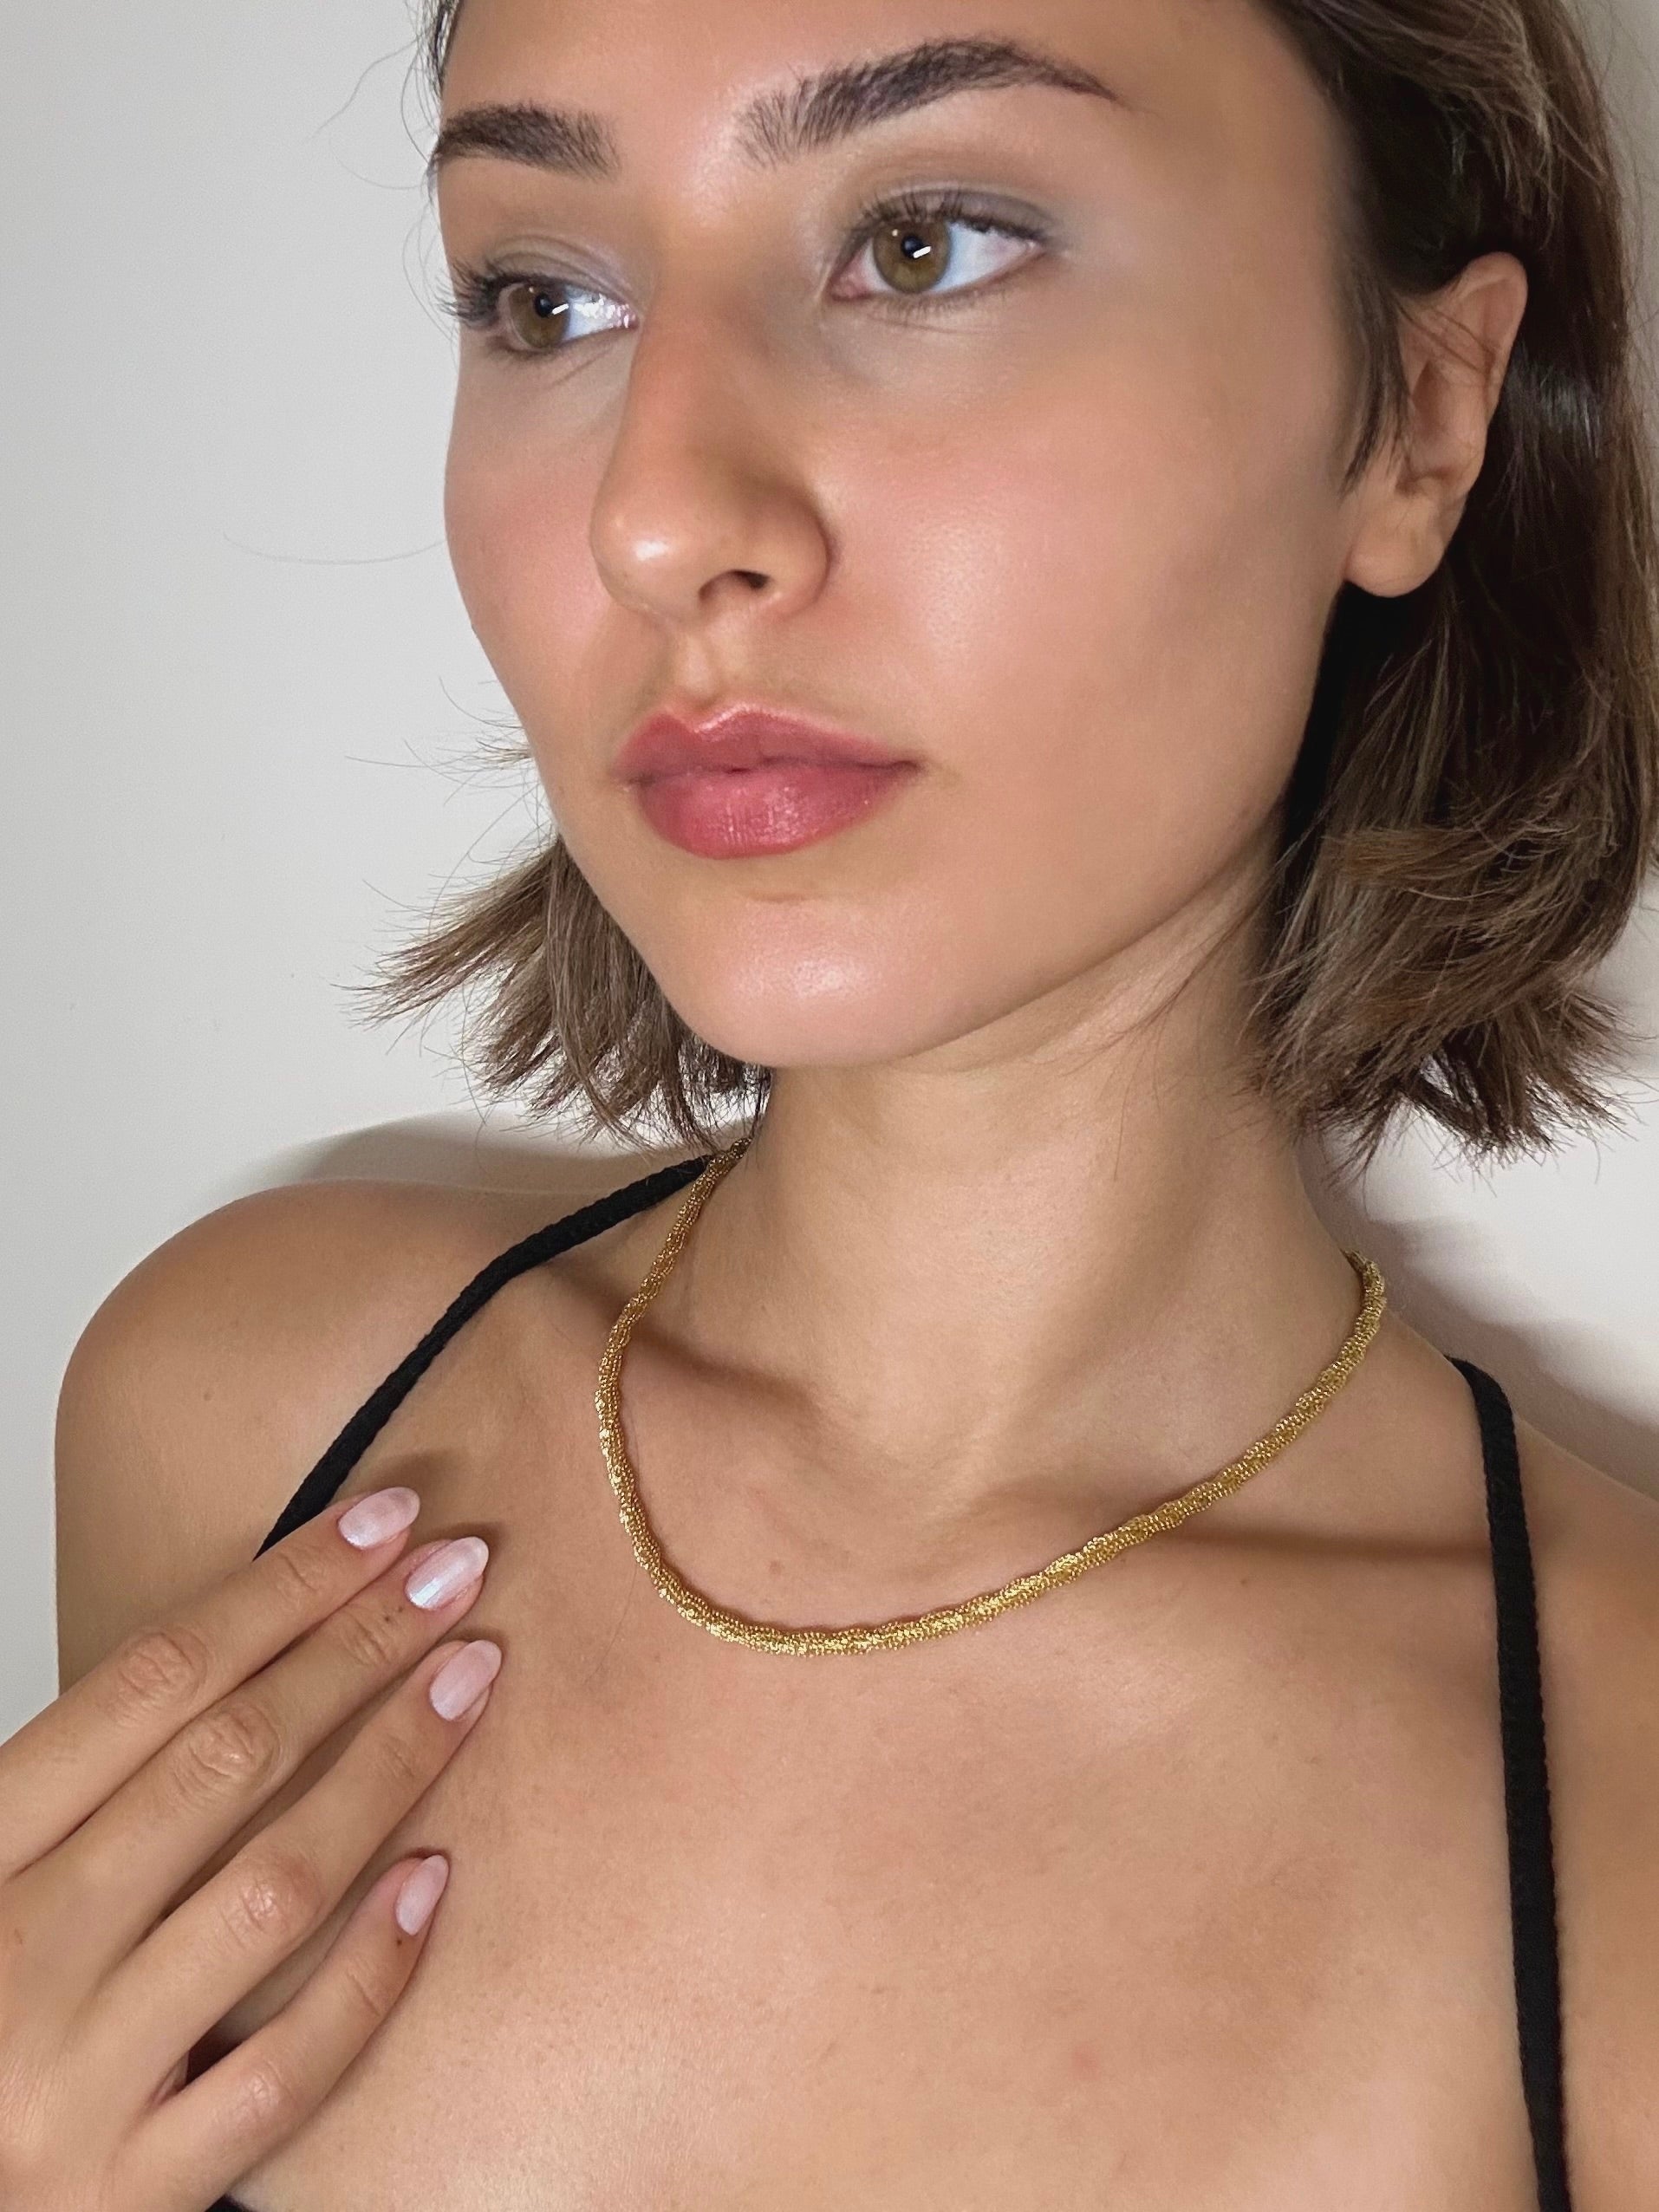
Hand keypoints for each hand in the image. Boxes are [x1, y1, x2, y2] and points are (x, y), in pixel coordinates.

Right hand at [0, 1485, 500, 2210]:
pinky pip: (284, 2071)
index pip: (147, 1683)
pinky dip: (367, 1969)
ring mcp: (73, 2083)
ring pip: (272, 1891)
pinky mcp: (133, 2193)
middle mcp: (16, 1960)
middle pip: (222, 1763)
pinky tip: (438, 1879)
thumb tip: (259, 1642)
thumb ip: (96, 1790)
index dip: (277, 1587)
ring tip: (475, 1676)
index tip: (381, 1522)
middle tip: (457, 1570)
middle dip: (354, 1647)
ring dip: (389, 1766)